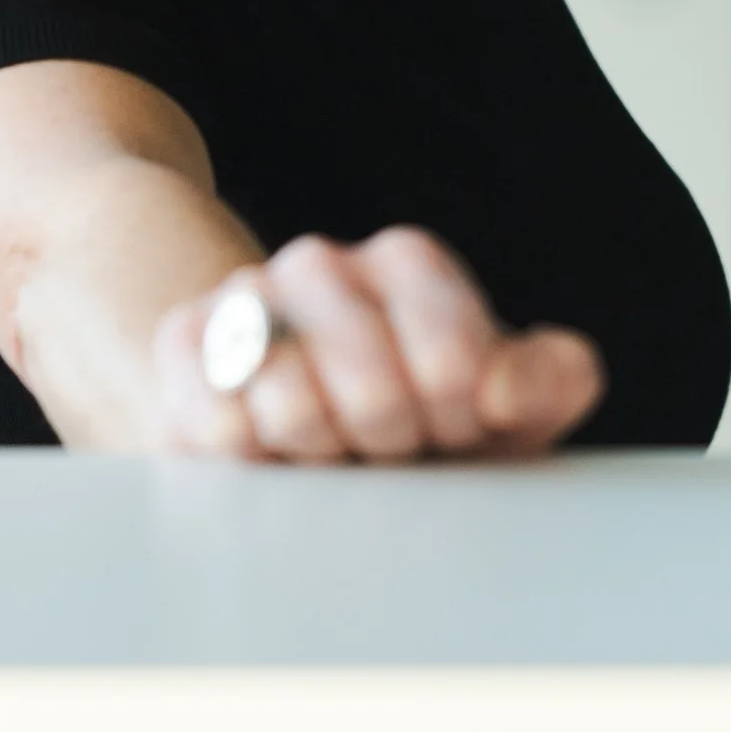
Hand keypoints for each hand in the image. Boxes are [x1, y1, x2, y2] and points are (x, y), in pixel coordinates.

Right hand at [153, 226, 604, 460]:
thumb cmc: (421, 428)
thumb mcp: (498, 409)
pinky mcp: (184, 352)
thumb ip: (546, 383)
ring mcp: (243, 302)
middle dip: (390, 440)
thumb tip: (509, 391)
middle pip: (367, 378)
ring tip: (332, 464)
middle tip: (392, 455)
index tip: (459, 428)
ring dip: (320, 460)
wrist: (297, 435)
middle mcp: (320, 264)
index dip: (455, 401)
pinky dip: (254, 467)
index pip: (441, 337)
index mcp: (406, 265)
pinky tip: (273, 466)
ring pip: (287, 402)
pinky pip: (218, 425)